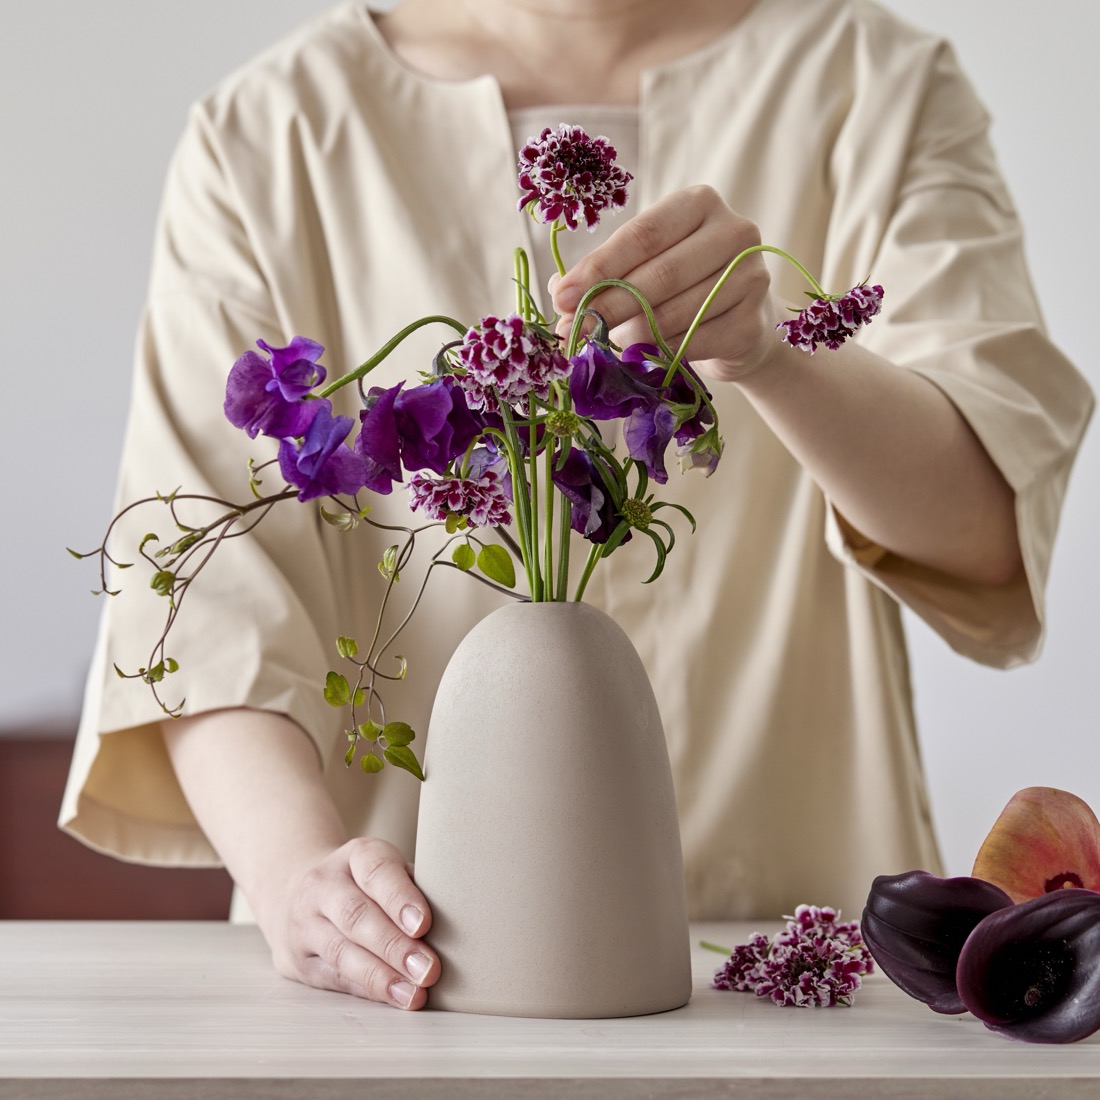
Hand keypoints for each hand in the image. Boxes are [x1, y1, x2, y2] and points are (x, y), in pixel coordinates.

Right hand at [259, 837, 439, 1008]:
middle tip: (428, 969)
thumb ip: (417, 889)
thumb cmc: (366, 884)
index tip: (423, 924)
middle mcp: (324, 885)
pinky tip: (393, 998)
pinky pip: (334, 977)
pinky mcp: (299, 960)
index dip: (400, 898)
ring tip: (414, 993)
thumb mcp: (389, 871)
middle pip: (357, 916)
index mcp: (356, 856)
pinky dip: (367, 990)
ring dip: (381, 976)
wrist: (299, 890)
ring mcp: (305, 923)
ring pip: (342, 951)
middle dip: (395, 946)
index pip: (376, 872)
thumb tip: (460, 919)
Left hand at [551, 185, 782, 381]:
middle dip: (608, 307)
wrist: (738, 326)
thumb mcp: (646, 265)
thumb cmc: (682, 287)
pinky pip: (694, 342)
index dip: (599, 269)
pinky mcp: (754, 322)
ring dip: (630, 335)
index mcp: (699, 204)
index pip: (642, 235)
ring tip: (601, 347)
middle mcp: (734, 231)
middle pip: (659, 274)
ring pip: (675, 313)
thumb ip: (607, 272)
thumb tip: (560, 292)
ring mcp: (752, 277)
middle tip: (573, 331)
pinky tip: (640, 359)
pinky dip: (661, 354)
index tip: (563, 298)